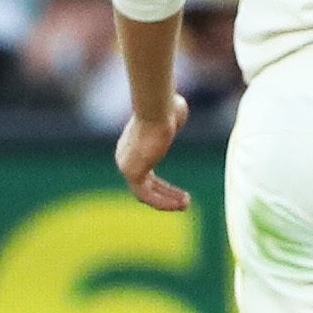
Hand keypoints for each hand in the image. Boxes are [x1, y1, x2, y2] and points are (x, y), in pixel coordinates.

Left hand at [115, 91, 190, 211]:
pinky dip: (163, 202)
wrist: (159, 110)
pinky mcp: (131, 172)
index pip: (145, 174)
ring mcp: (126, 165)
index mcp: (133, 146)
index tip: (181, 193)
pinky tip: (180, 204)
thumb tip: (178, 111)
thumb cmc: (167, 108)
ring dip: (166, 201)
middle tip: (184, 201)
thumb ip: (173, 120)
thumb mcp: (172, 113)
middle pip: (146, 185)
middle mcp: (126, 157)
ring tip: (185, 205)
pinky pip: (146, 195)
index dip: (163, 187)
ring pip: (145, 193)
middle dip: (166, 194)